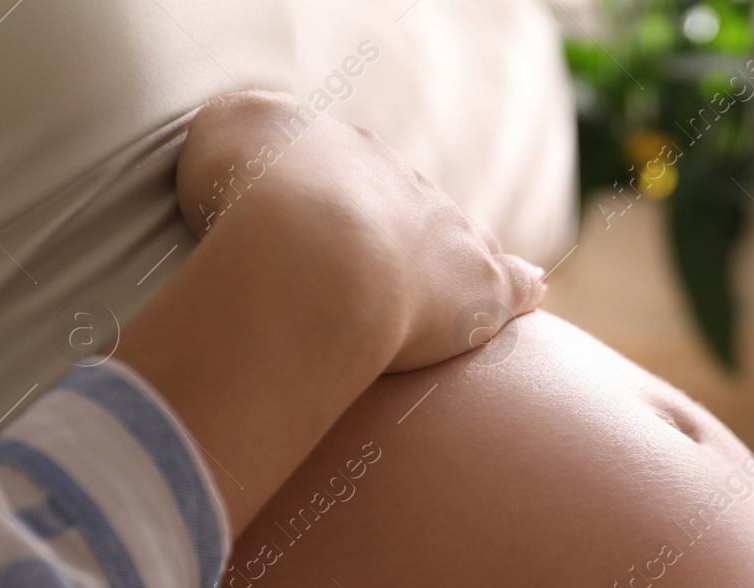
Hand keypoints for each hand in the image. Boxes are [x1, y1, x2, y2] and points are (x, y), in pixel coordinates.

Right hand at [174, 91, 544, 372]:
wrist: (310, 251)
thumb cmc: (253, 199)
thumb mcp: (220, 137)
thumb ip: (238, 132)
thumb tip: (248, 144)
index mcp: (343, 150)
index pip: (344, 170)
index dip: (324, 197)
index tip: (306, 224)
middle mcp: (405, 183)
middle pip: (403, 203)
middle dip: (386, 230)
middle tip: (356, 270)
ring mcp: (451, 234)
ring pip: (460, 239)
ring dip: (452, 259)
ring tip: (440, 288)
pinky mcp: (481, 288)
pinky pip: (510, 283)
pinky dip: (523, 286)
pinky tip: (534, 289)